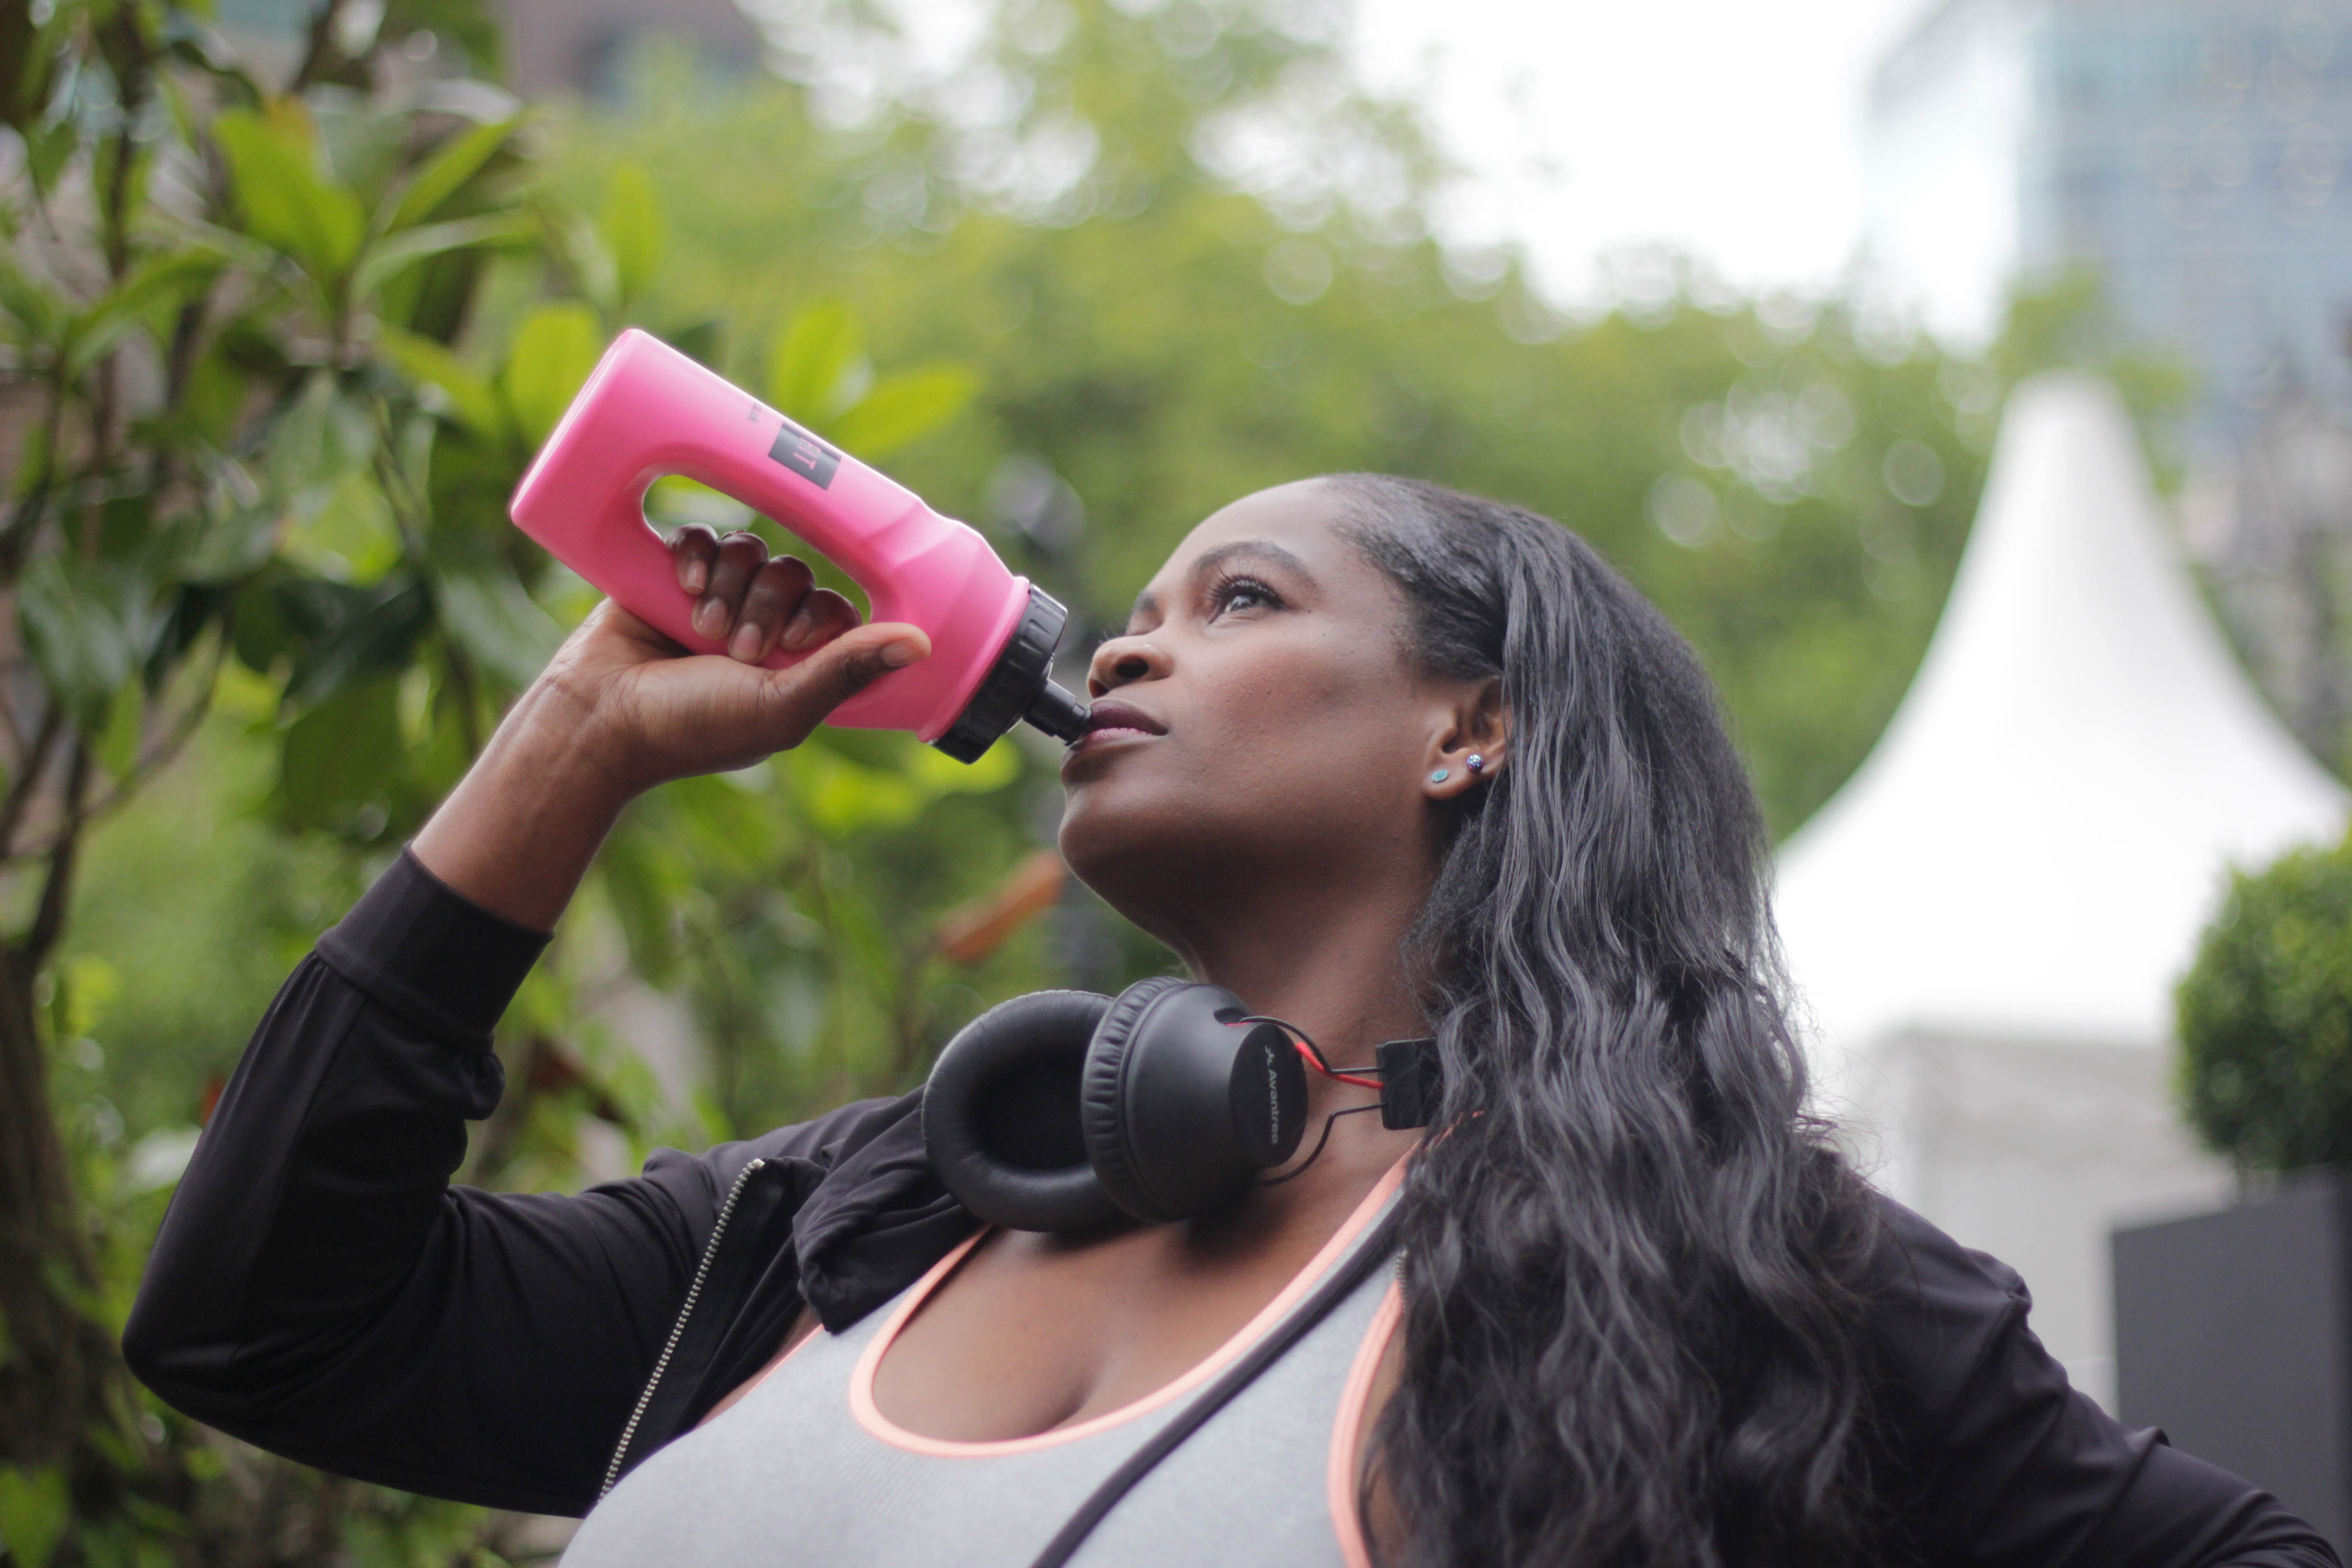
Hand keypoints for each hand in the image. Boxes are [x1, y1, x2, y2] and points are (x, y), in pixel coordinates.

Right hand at [542, 525, 931, 796]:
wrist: (600, 716)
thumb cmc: (693, 726)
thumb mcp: (783, 705)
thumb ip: (848, 669)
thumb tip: (924, 644)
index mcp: (796, 664)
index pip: (835, 609)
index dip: (820, 613)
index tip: (794, 640)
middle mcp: (762, 627)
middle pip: (793, 573)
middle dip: (766, 605)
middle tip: (736, 648)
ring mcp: (718, 599)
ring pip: (751, 551)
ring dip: (730, 585)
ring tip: (701, 629)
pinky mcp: (674, 575)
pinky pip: (703, 536)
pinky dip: (697, 555)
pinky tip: (683, 586)